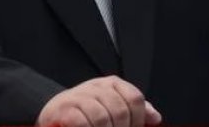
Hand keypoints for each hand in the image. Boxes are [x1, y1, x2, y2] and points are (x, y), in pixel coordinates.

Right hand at [37, 76, 161, 126]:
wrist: (52, 112)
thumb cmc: (86, 113)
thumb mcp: (112, 108)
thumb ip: (135, 111)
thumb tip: (155, 118)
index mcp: (111, 84)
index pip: (135, 98)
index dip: (138, 119)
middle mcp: (95, 86)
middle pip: (120, 110)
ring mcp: (78, 96)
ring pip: (102, 118)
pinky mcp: (64, 109)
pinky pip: (83, 122)